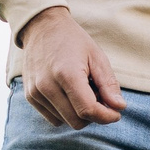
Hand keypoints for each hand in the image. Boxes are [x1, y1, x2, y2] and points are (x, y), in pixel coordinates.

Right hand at [18, 7, 124, 127]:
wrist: (42, 27)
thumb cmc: (73, 41)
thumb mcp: (97, 57)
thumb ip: (108, 84)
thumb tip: (119, 108)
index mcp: (67, 74)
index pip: (88, 110)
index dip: (106, 116)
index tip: (116, 113)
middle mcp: (47, 86)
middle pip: (77, 121)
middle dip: (93, 115)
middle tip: (98, 96)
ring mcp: (35, 92)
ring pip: (65, 121)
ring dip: (79, 113)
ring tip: (82, 90)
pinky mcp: (30, 96)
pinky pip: (53, 118)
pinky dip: (65, 113)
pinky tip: (69, 94)